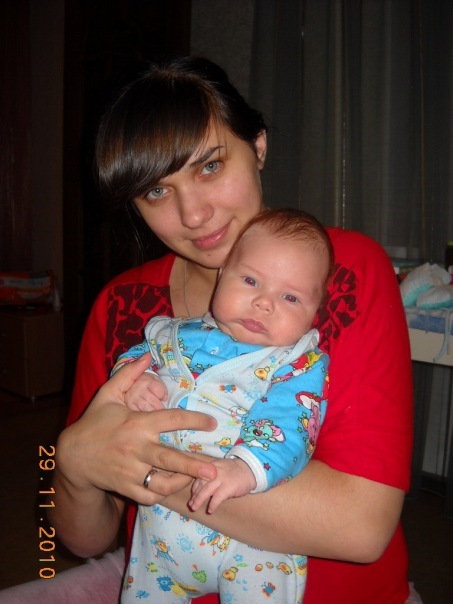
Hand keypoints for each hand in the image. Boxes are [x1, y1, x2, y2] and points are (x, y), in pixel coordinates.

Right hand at [57, 354, 217, 505]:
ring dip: (183, 482)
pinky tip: (174, 485)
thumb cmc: (94, 422)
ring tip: (200, 478)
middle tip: (214, 470)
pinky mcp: (126, 488)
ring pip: (163, 483)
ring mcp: (131, 471)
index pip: (171, 420)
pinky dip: (164, 493)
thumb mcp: (108, 394)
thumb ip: (128, 374)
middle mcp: (136, 449)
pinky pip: (151, 496)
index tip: (212, 423)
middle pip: (170, 459)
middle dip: (194, 466)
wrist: (72, 456)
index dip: (195, 420)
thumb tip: (146, 356)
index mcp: (137, 424)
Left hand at [188, 457, 256, 512]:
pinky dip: (213, 504)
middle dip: (195, 495)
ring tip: (195, 508)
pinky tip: (210, 510)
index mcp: (211, 467)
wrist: (250, 470)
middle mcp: (214, 471)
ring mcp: (222, 478)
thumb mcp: (220, 469)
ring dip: (199, 500)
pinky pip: (218, 497)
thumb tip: (200, 489)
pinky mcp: (229, 486)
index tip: (192, 497)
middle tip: (191, 505)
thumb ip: (211, 476)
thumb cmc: (235, 472)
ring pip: (206, 490)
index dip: (194, 488)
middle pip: (201, 484)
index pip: (199, 477)